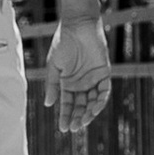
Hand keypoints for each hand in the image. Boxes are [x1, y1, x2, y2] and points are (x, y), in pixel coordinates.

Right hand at [46, 14, 112, 134]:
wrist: (78, 26)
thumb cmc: (63, 43)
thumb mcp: (54, 66)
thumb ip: (52, 85)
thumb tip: (48, 104)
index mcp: (68, 83)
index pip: (67, 104)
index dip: (65, 116)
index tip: (63, 128)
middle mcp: (81, 83)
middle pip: (81, 106)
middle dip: (78, 118)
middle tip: (74, 128)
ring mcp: (93, 79)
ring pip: (93, 101)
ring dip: (90, 112)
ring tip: (84, 121)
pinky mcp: (104, 73)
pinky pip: (104, 90)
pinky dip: (101, 100)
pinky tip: (95, 108)